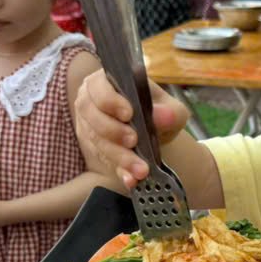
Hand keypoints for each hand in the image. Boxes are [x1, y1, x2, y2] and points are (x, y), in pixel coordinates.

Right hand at [75, 69, 188, 188]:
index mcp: (107, 82)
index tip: (128, 113)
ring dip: (119, 155)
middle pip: (92, 115)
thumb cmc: (160, 113)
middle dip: (113, 130)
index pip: (99, 86)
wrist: (156, 134)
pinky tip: (132, 179)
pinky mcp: (93, 148)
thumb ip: (170, 112)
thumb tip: (164, 116)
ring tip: (140, 168)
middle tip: (133, 140)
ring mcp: (88, 126)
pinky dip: (119, 170)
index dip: (110, 100)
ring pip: (96, 140)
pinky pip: (103, 160)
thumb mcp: (172, 109)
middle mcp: (91, 102)